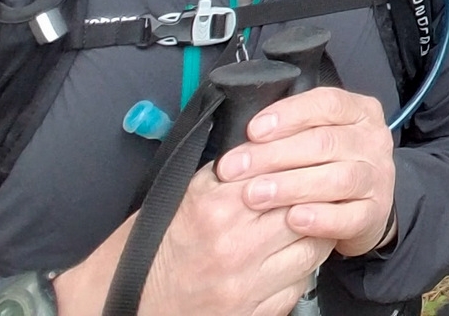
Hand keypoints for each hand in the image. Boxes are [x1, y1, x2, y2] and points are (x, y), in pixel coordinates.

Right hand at [55, 164, 331, 315]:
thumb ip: (232, 172)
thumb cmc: (158, 244)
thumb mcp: (188, 195)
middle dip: (318, 204)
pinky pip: (298, 287)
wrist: (125, 301)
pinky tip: (291, 261)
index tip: (316, 169)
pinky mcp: (250, 314)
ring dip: (316, 238)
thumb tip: (274, 148)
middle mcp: (235, 247)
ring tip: (309, 228)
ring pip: (311, 253)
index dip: (307, 173)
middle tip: (323, 196)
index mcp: (218, 209)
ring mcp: (244, 286)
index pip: (288, 181)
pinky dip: (302, 272)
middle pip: (306, 216)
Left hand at [215, 85, 397, 258]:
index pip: (328, 103)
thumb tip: (244, 139)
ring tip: (255, 195)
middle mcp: (373, 140)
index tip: (253, 131)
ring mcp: (378, 177)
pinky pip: (349, 216)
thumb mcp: (314, 137)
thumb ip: (289, 131)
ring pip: (338, 178)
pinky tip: (293, 219)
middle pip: (326, 141)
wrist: (359, 208)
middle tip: (236, 169)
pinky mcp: (376, 213)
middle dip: (275, 155)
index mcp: (360, 112)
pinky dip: (320, 218)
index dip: (289, 115)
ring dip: (292, 186)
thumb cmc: (325, 165)